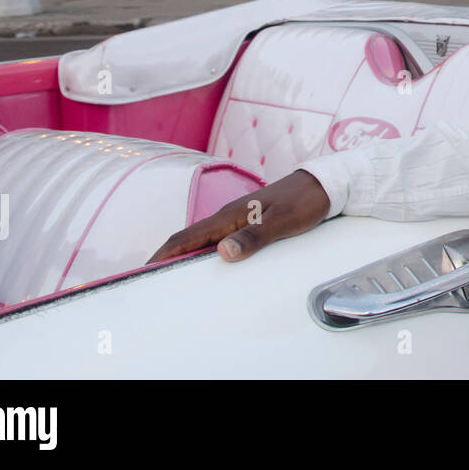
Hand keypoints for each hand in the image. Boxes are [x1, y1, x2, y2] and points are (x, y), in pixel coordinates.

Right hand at [147, 170, 331, 264]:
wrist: (326, 185)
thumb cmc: (304, 202)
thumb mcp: (281, 221)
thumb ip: (253, 236)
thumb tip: (222, 253)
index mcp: (229, 216)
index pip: (185, 237)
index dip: (162, 255)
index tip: (142, 274)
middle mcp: (228, 217)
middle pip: (188, 240)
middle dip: (166, 260)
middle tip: (150, 284)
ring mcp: (238, 219)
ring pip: (203, 241)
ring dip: (185, 258)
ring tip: (172, 280)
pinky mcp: (250, 223)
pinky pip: (219, 240)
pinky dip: (206, 255)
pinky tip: (211, 266)